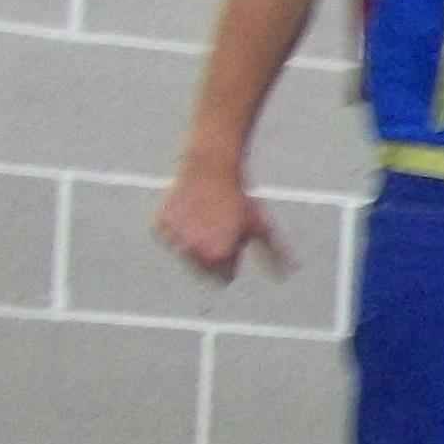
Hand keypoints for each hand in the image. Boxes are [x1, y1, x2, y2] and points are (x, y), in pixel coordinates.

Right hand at [155, 153, 290, 279]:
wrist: (211, 167)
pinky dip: (178, 228)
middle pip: (204, 268)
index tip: (236, 235)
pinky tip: (190, 211)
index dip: (234, 255)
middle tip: (220, 225)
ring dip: (195, 242)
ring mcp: (173, 239)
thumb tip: (285, 274)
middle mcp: (193, 252)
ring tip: (207, 217)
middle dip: (214, 252)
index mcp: (218, 257)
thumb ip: (273, 254)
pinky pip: (170, 237)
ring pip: (186, 253)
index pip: (225, 276)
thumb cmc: (239, 198)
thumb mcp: (262, 227)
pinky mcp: (159, 226)